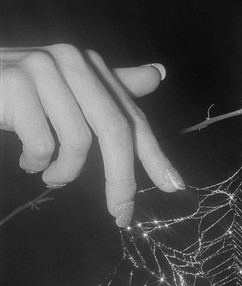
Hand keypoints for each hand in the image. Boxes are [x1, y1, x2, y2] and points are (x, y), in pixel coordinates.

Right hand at [0, 45, 184, 226]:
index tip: (174, 187)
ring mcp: (42, 69)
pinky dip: (36, 164)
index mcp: (90, 66)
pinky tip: (26, 161)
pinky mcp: (15, 84)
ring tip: (50, 175)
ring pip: (77, 142)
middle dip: (121, 181)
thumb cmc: (23, 96)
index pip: (132, 116)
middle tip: (121, 215)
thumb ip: (114, 90)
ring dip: (65, 172)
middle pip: (114, 131)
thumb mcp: (71, 92)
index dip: (154, 155)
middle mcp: (71, 61)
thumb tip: (159, 74)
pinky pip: (42, 144)